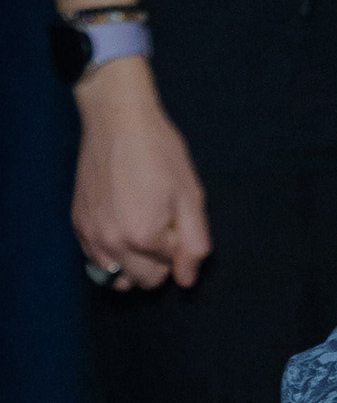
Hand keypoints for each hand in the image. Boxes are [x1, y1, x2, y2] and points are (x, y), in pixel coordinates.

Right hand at [71, 59, 209, 290]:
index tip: (175, 217)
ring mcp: (89, 235)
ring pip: (114, 275)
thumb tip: (186, 279)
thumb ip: (193, 243)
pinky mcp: (77, 223)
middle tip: (161, 223)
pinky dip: (111, 251)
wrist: (118, 122)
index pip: (168, 269)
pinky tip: (121, 221)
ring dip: (131, 262)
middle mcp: (110, 243)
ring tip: (140, 227)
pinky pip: (95, 257)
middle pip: (141, 280)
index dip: (177, 245)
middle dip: (157, 261)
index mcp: (143, 238)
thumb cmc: (158, 153)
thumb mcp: (190, 196)